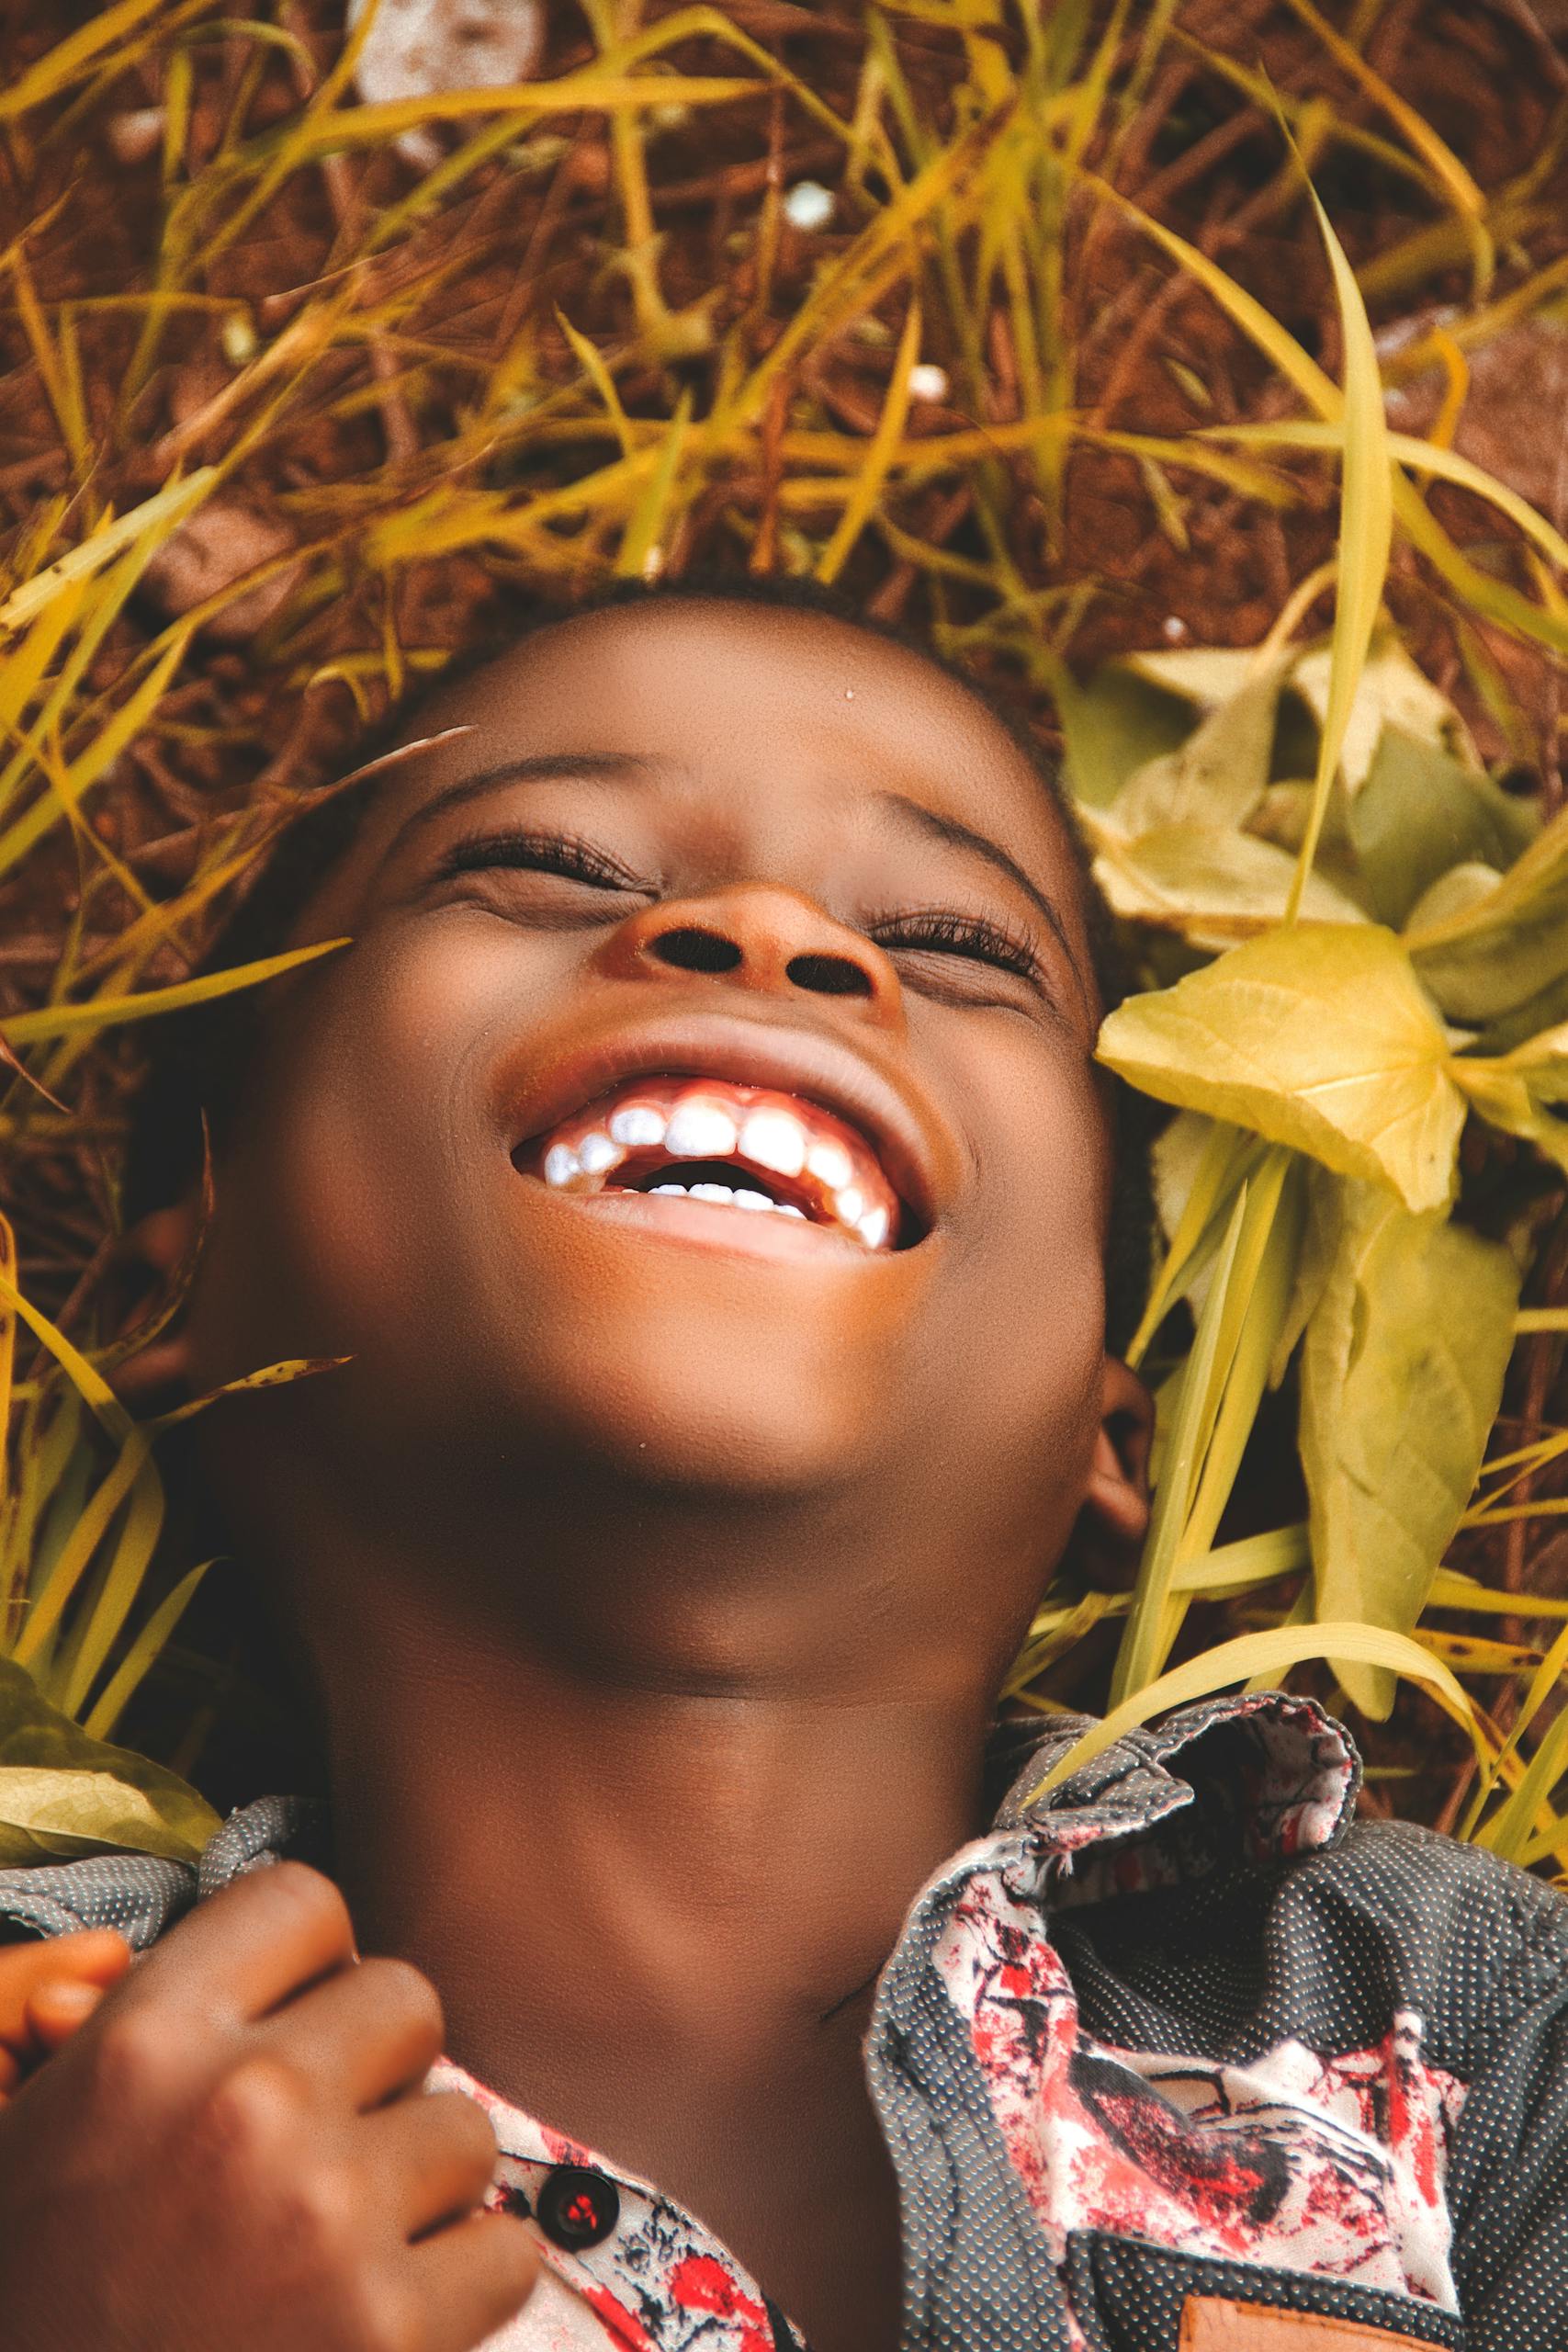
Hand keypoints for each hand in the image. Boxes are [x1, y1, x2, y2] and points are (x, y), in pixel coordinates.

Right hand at [0, 1862, 537, 2351]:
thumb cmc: (40, 2298)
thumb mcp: (36, 2134)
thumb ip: (112, 2027)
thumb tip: (121, 1958)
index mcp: (150, 2042)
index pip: (304, 1901)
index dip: (308, 1965)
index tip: (297, 2019)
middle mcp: (247, 2105)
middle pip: (406, 1998)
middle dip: (377, 2069)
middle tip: (324, 2140)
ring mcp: (327, 2214)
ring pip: (463, 2123)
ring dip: (420, 2181)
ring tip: (345, 2236)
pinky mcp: (388, 2327)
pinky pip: (502, 2248)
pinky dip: (463, 2282)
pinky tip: (392, 2300)